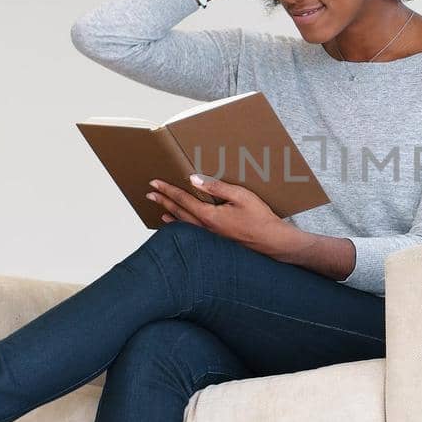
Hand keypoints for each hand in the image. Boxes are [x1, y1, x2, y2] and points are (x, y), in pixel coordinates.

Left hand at [147, 174, 303, 257]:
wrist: (272, 242)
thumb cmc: (260, 218)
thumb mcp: (240, 196)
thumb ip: (216, 187)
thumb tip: (194, 179)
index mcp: (209, 215)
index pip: (182, 199)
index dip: (167, 190)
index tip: (155, 184)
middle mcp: (205, 228)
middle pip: (178, 212)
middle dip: (163, 201)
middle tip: (150, 194)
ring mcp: (210, 237)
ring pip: (184, 225)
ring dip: (171, 215)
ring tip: (160, 211)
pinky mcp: (217, 242)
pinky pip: (193, 232)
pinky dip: (183, 227)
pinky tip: (182, 226)